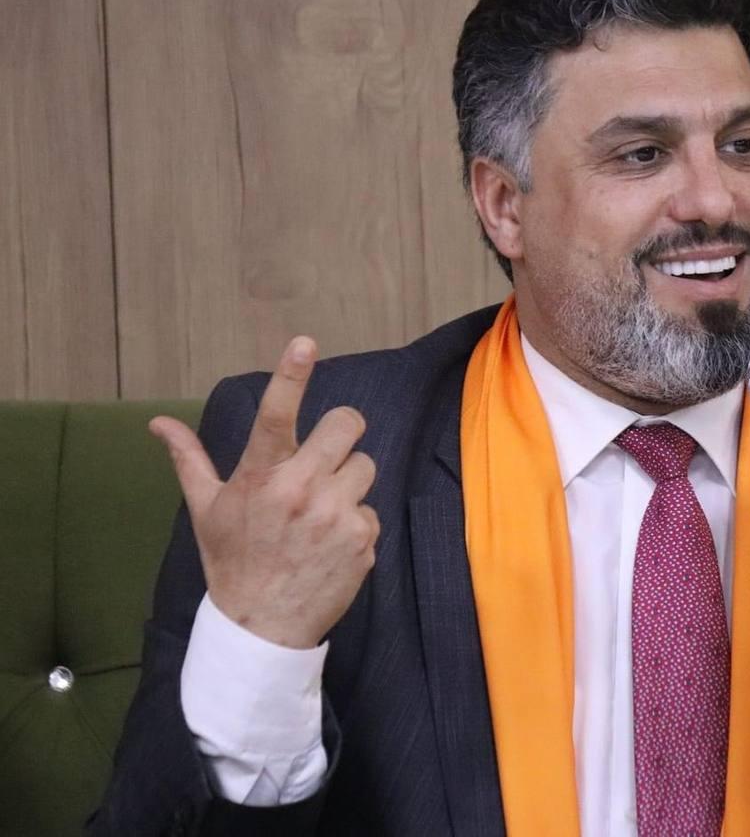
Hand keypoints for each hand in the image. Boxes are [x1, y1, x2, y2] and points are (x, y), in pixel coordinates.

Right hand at [149, 337, 378, 648]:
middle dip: (342, 433)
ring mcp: (336, 514)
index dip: (291, 375)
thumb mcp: (206, 509)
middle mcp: (300, 489)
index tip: (305, 343)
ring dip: (349, 482)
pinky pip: (371, 509)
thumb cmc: (233, 560)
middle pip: (348, 425)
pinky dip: (355, 523)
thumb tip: (158, 422)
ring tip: (321, 513)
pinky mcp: (363, 538)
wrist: (262, 626)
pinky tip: (331, 545)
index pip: (275, 414)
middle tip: (327, 454)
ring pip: (365, 466)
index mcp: (260, 476)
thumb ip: (189, 458)